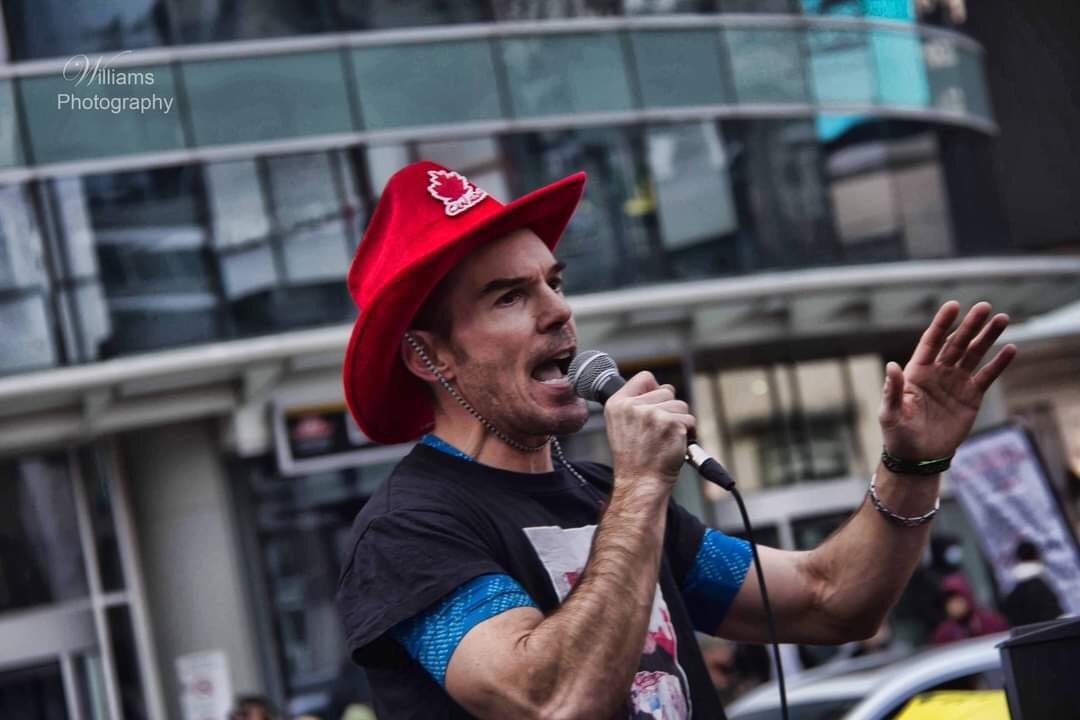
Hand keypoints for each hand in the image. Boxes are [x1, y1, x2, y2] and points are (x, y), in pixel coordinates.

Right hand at [605, 371, 694, 488]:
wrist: (641, 482)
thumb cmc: (635, 459)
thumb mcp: (621, 426)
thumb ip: (635, 404)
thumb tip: (661, 388)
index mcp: (617, 404)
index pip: (645, 378)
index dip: (654, 390)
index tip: (654, 406)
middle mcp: (632, 406)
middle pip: (667, 391)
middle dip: (669, 410)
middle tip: (658, 433)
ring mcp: (652, 414)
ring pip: (681, 406)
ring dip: (679, 422)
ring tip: (665, 440)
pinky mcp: (670, 423)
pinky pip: (690, 420)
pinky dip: (688, 433)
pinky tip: (674, 445)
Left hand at [879, 301, 1015, 460]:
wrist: (918, 457)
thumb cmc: (898, 434)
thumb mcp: (890, 412)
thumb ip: (893, 389)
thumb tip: (892, 366)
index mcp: (917, 371)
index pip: (931, 341)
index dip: (942, 323)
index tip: (954, 305)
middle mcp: (938, 372)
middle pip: (956, 343)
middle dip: (970, 325)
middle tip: (985, 307)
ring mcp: (956, 382)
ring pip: (974, 354)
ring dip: (988, 337)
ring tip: (1002, 319)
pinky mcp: (971, 397)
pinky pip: (987, 376)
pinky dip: (999, 364)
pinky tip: (1011, 349)